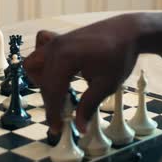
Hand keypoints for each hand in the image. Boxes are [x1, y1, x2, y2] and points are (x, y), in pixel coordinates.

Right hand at [24, 14, 145, 133]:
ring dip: (40, 78)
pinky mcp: (59, 38)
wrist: (128, 32)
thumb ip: (89, 106)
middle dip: (49, 100)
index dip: (53, 113)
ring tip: (59, 89)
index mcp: (65, 58)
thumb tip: (80, 127)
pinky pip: (40, 48)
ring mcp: (56, 41)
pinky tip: (57, 70)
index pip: (52, 91)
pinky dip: (42, 60)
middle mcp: (56, 47)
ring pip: (33, 63)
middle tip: (63, 114)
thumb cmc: (119, 56)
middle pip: (41, 80)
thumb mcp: (106, 85)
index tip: (57, 129)